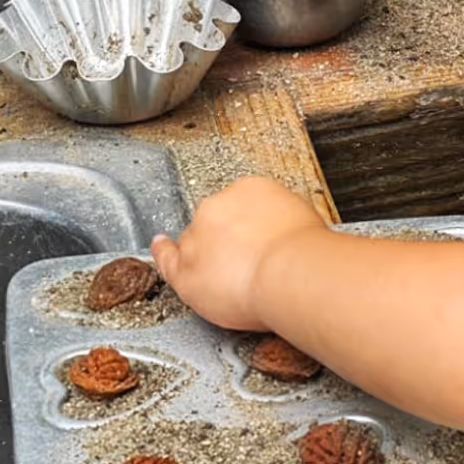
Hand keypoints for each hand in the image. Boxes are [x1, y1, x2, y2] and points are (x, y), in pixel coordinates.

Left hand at [150, 176, 324, 331]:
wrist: (290, 271)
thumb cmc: (303, 249)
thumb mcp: (301, 216)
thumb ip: (280, 216)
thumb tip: (279, 226)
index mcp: (248, 188)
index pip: (236, 203)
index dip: (243, 224)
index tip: (250, 235)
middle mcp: (217, 206)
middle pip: (212, 222)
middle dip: (224, 239)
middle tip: (245, 261)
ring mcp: (197, 237)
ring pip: (192, 242)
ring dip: (203, 254)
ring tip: (223, 274)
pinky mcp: (185, 268)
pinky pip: (166, 259)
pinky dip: (162, 253)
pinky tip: (160, 247)